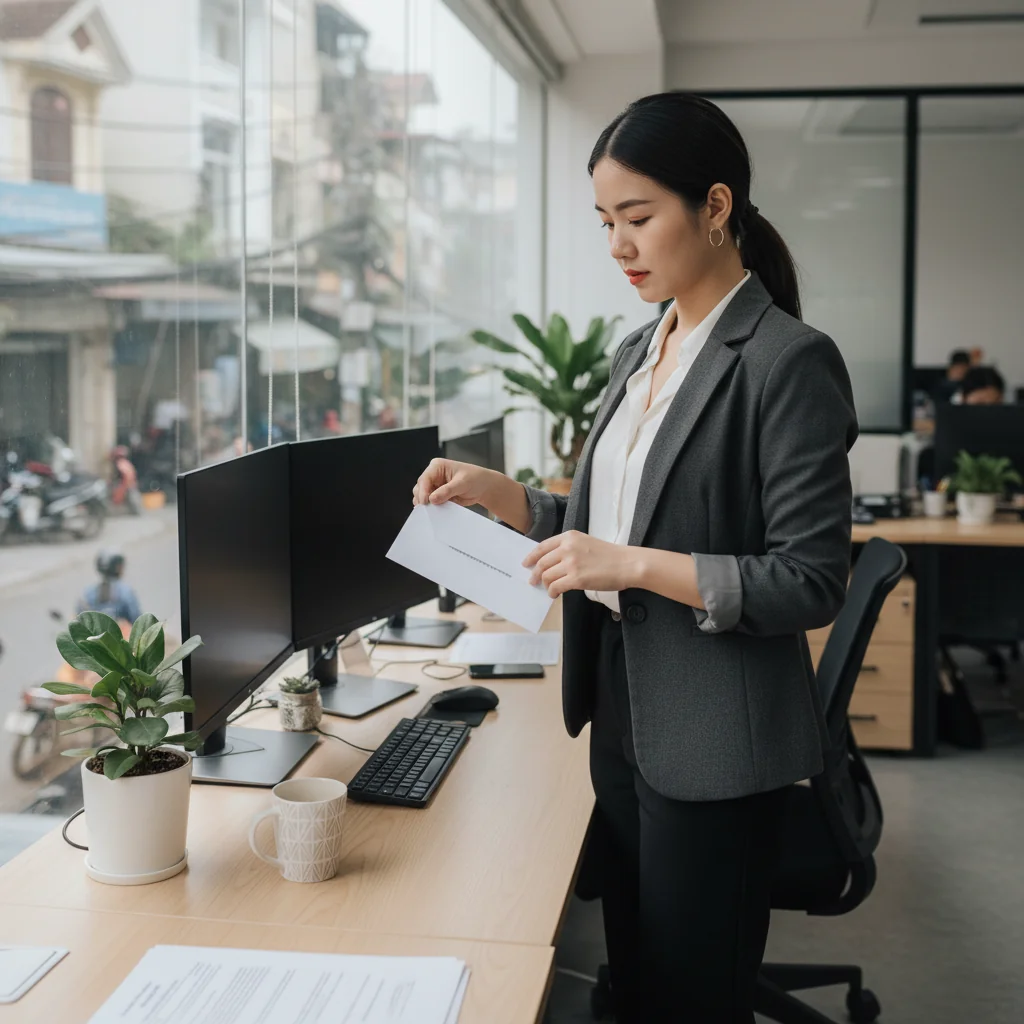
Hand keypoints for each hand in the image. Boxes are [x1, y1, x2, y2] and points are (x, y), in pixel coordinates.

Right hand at [412, 458, 499, 509]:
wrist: (483, 487)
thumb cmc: (475, 479)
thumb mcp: (463, 483)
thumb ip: (447, 491)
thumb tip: (432, 498)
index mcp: (437, 466)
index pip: (425, 479)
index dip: (423, 491)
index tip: (425, 502)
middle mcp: (433, 475)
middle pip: (419, 488)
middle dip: (422, 498)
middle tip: (429, 509)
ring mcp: (434, 486)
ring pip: (421, 496)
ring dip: (426, 504)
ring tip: (433, 510)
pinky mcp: (437, 496)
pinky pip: (429, 503)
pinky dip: (430, 508)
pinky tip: (435, 512)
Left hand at [523, 531, 640, 597]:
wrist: (627, 564)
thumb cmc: (610, 555)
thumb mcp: (586, 542)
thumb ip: (568, 548)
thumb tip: (551, 563)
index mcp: (569, 537)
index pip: (542, 546)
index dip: (531, 556)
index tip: (526, 563)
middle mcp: (567, 548)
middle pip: (542, 563)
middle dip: (535, 573)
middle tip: (533, 581)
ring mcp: (571, 563)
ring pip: (547, 576)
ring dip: (545, 584)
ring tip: (549, 589)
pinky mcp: (576, 579)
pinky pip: (555, 587)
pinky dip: (552, 592)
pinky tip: (555, 594)